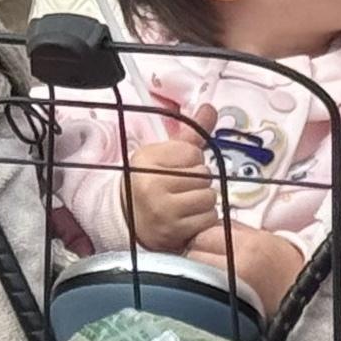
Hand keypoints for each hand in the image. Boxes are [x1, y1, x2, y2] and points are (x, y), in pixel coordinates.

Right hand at [121, 123, 218, 253]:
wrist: (130, 220)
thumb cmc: (151, 182)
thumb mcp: (164, 154)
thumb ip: (191, 133)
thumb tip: (210, 108)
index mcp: (146, 159)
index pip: (193, 152)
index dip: (192, 160)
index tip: (178, 168)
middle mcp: (151, 184)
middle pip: (203, 174)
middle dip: (200, 181)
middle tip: (182, 188)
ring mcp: (161, 210)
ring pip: (209, 197)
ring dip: (204, 200)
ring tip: (187, 202)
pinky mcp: (172, 232)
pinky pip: (209, 217)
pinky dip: (204, 218)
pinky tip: (189, 216)